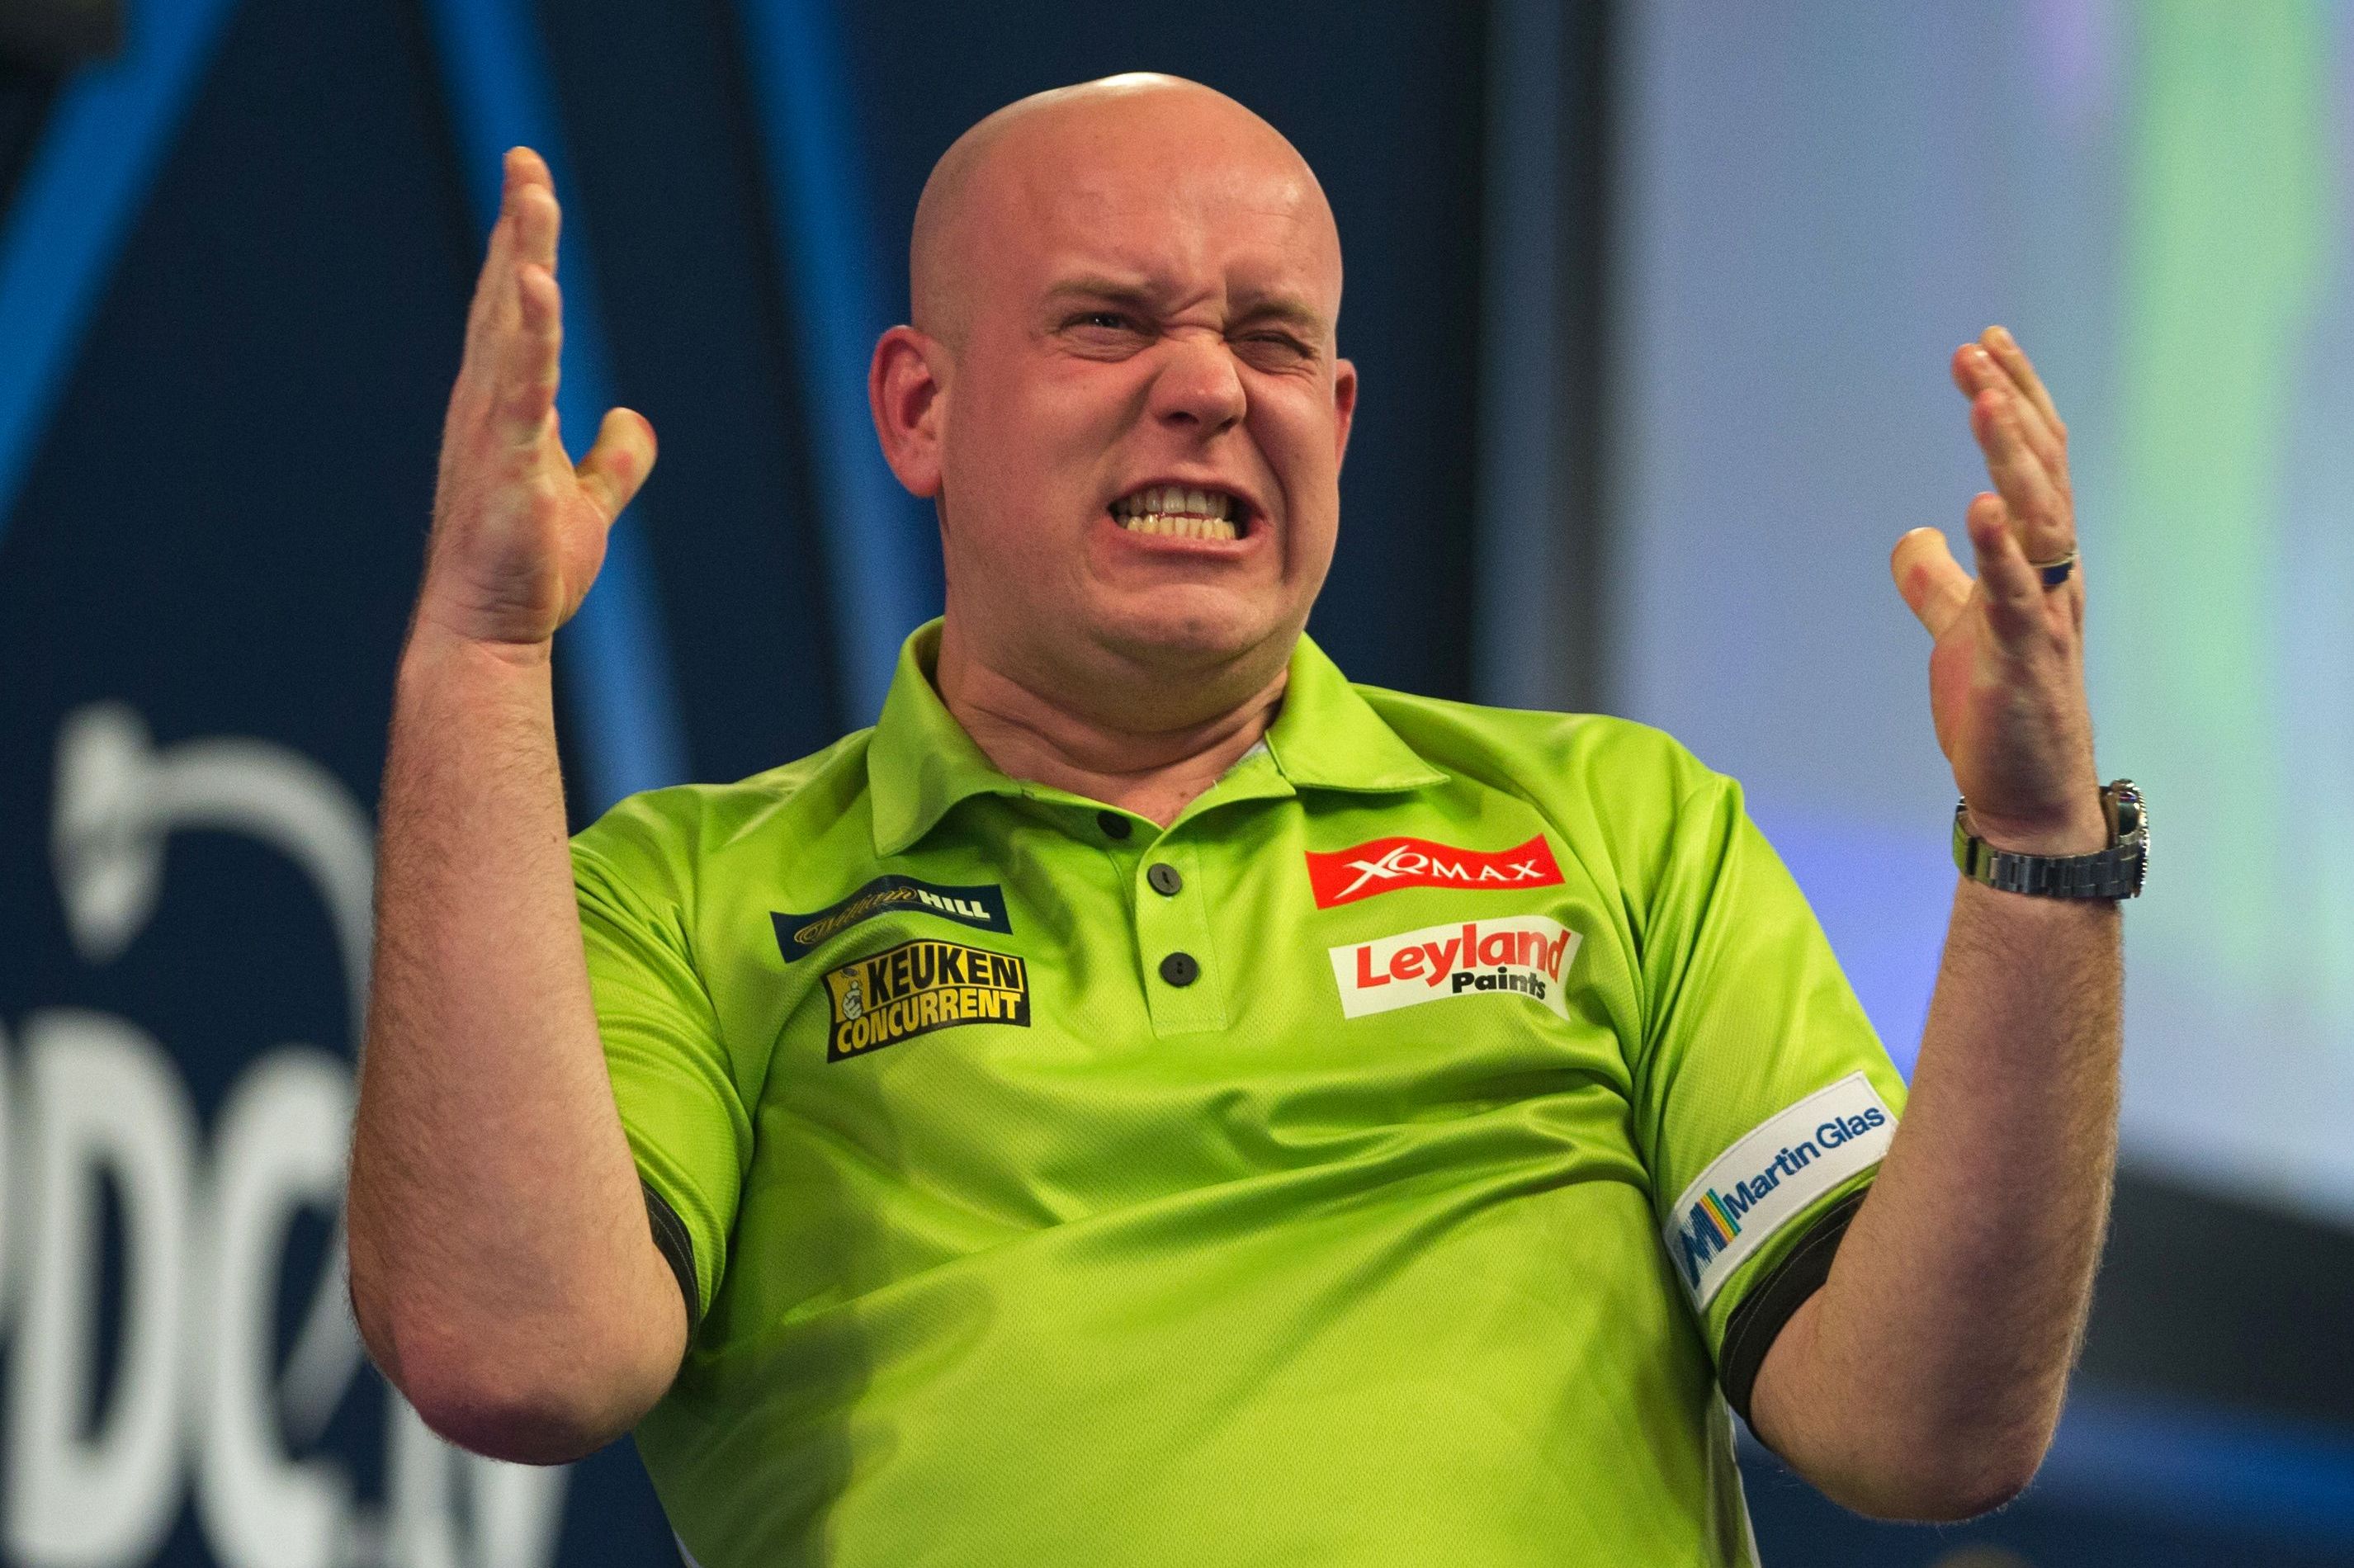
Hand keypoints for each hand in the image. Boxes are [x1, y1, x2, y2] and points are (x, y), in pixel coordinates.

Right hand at [414, 148, 655, 653]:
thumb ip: (612, 461)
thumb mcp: (586, 505)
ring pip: (509, 327)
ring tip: (532, 195)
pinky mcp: (506, 462)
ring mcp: (492, 431)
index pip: (515, 314)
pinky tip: (535, 284)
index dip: (521, 249)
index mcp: (507, 409)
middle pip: (503, 299)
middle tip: (524, 161)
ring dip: (520, 257)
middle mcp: (488, 406)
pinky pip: (521, 385)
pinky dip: (530, 334)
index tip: (528, 187)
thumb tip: (630, 419)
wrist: (490, 634)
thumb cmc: (528, 572)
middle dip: (516, 228)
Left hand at [1891, 327, 2103, 854]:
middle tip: (1975, 351)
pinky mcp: (2026, 659)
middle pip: (2042, 471)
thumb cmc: (1999, 711)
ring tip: (1983, 403)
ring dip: (2010, 459)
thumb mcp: (1958, 630)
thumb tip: (1911, 537)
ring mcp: (2044, 614)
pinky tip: (1976, 508)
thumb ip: (1936, 583)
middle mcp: (2054, 575)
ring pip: (2040, 518)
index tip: (1983, 347)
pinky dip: (1998, 549)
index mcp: (2038, 561)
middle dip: (2010, 406)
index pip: (2035, 463)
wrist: (2024, 795)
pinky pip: (2016, 595)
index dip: (2013, 401)